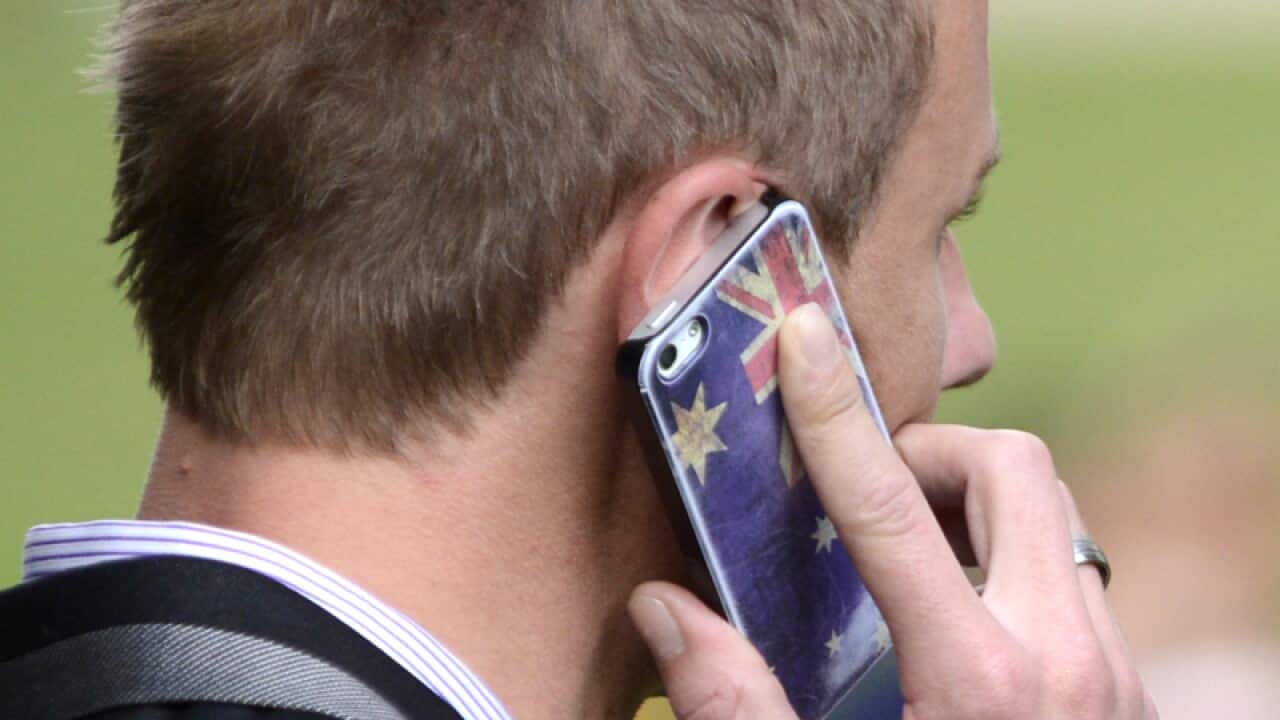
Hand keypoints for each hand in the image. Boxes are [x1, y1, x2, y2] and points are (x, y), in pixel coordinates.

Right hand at [628, 303, 1155, 718]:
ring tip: (910, 556)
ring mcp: (1114, 673)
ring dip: (978, 503)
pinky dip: (1014, 558)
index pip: (892, 507)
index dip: (835, 413)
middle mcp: (1066, 660)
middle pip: (1014, 470)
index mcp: (978, 684)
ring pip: (1056, 514)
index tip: (803, 340)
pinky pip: (1075, 572)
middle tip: (869, 495)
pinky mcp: (1131, 692)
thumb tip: (664, 609)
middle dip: (933, 453)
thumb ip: (736, 707)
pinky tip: (963, 622)